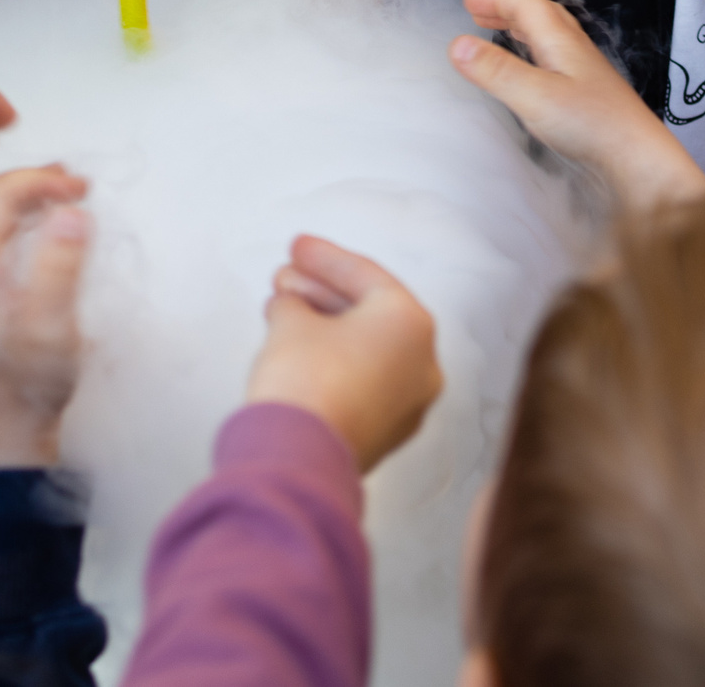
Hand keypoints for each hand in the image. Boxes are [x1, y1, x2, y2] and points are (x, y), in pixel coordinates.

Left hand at [0, 167, 92, 469]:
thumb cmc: (28, 384)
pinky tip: (52, 227)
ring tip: (69, 193)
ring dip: (30, 198)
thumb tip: (72, 211)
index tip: (79, 188)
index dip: (38, 180)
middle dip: (35, 182)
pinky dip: (26, 219)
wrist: (6, 431)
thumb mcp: (51, 327)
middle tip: (79, 184)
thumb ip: (59, 267)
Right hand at [244, 236, 441, 473]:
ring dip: (325, 326)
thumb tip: (294, 306)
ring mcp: (408, 402)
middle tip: (286, 279)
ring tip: (283, 312)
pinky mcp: (387, 431)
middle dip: (322, 292)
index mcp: (411, 323)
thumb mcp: (291, 321)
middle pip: (368, 312)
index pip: (364, 275)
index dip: (324, 258)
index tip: (298, 248)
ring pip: (366, 348)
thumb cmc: (305, 385)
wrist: (296, 456)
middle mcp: (421, 362)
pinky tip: (299, 349)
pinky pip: (364, 381)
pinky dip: (336, 361)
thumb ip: (295, 301)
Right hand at [450, 0, 704, 213]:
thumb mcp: (535, 97)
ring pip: (549, 35)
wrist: (637, 160)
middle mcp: (574, 49)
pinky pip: (555, 57)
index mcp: (560, 41)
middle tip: (478, 13)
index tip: (468, 2)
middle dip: (507, 8)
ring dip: (521, 27)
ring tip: (499, 32)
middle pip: (539, 14)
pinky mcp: (588, 93)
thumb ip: (496, 71)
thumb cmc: (591, 125)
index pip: (526, 3)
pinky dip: (533, 51)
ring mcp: (584, 71)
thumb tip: (456, 44)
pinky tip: (531, 71)